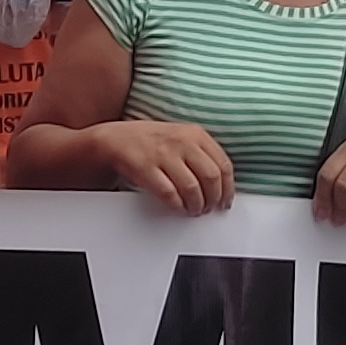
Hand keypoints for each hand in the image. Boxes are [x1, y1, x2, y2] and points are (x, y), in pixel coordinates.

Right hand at [92, 120, 233, 214]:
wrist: (117, 139)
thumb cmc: (153, 142)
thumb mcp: (183, 137)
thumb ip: (203, 154)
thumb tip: (223, 184)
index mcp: (195, 134)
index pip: (223, 165)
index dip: (228, 188)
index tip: (225, 201)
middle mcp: (181, 142)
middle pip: (211, 178)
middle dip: (213, 199)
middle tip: (210, 209)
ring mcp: (163, 155)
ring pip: (192, 189)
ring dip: (196, 206)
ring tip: (194, 210)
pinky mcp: (146, 169)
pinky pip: (170, 195)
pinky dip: (178, 206)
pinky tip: (179, 208)